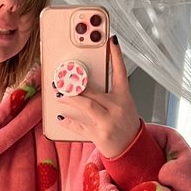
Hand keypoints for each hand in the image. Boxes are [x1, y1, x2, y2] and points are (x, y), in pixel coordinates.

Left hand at [54, 36, 140, 156]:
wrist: (131, 150)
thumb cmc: (125, 125)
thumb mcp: (123, 106)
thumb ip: (107, 94)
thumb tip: (84, 84)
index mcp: (124, 98)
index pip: (121, 72)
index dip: (117, 56)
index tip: (112, 41)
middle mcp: (117, 108)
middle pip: (95, 91)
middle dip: (76, 85)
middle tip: (63, 79)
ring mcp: (108, 122)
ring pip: (86, 106)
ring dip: (70, 99)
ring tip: (59, 94)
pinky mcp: (99, 135)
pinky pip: (80, 126)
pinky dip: (69, 121)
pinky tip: (60, 117)